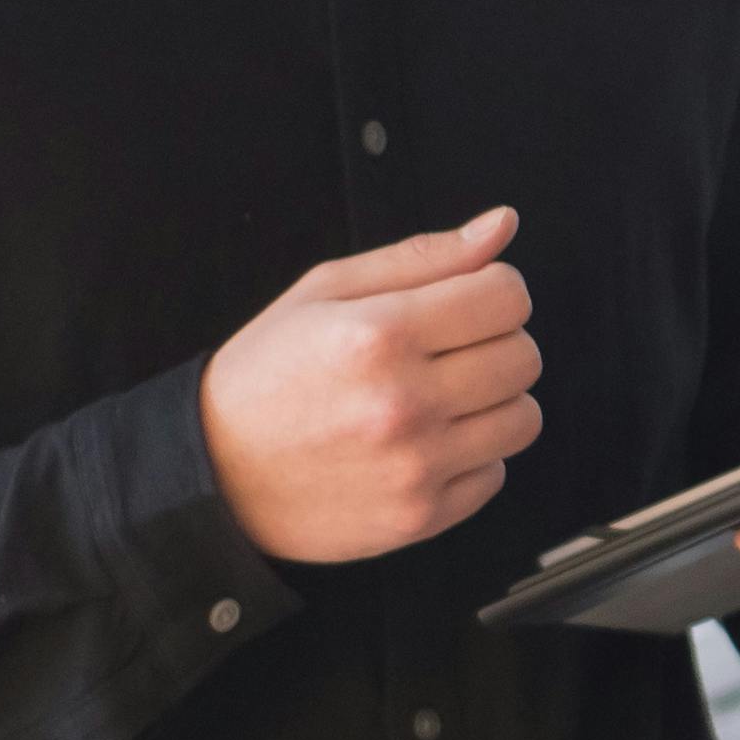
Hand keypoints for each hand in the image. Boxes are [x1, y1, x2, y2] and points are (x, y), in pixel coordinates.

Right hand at [201, 208, 542, 562]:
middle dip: (496, 344)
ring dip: (493, 403)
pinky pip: (496, 474)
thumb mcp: (326, 292)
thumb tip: (503, 223)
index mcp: (379, 334)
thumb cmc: (269, 374)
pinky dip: (472, 457)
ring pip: (524, 418)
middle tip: (445, 353)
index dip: (493, 292)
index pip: (507, 296)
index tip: (464, 303)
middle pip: (524, 357)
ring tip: (437, 399)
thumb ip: (423, 257)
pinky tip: (423, 444)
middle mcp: (403, 401)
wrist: (215, 471)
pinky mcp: (422, 515)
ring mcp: (416, 465)